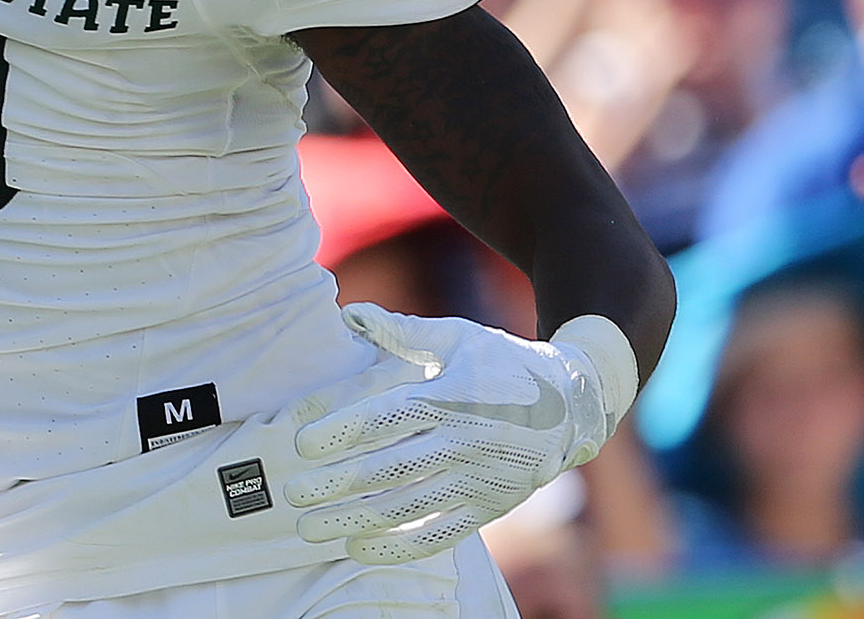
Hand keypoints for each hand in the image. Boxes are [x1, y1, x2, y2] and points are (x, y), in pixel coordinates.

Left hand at [285, 305, 633, 562]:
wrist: (574, 404)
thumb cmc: (502, 363)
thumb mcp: (458, 338)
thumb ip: (402, 332)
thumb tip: (352, 314)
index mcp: (449, 398)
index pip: (385, 418)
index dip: (341, 431)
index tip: (300, 443)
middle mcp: (462, 442)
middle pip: (387, 468)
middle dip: (334, 483)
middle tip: (289, 493)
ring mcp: (478, 480)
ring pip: (406, 506)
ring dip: (353, 519)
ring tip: (308, 528)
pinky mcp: (490, 508)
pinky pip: (441, 533)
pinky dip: (399, 545)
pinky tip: (358, 548)